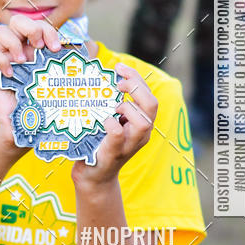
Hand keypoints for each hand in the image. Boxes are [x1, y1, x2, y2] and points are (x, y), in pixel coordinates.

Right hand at [0, 15, 61, 146]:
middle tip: (39, 47)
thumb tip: (91, 46)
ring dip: (13, 42)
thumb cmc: (46, 105)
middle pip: (17, 21)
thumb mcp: (62, 82)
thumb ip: (74, 63)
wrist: (27, 129)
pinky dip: (1, 60)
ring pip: (0, 32)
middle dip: (30, 28)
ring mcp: (3, 60)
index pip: (38, 25)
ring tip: (23, 61)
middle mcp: (18, 50)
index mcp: (35, 49)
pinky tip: (11, 74)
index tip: (57, 47)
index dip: (48, 29)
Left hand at [72, 63, 157, 186]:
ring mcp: (129, 145)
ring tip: (113, 106)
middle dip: (136, 87)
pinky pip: (118, 135)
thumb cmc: (98, 144)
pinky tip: (103, 121)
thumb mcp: (109, 120)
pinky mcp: (114, 154)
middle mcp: (140, 135)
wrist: (92, 177)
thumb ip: (110, 104)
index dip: (136, 78)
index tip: (119, 68)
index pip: (149, 95)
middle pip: (152, 105)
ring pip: (143, 122)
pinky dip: (111, 124)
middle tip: (117, 83)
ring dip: (128, 107)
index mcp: (141, 123)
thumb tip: (98, 77)